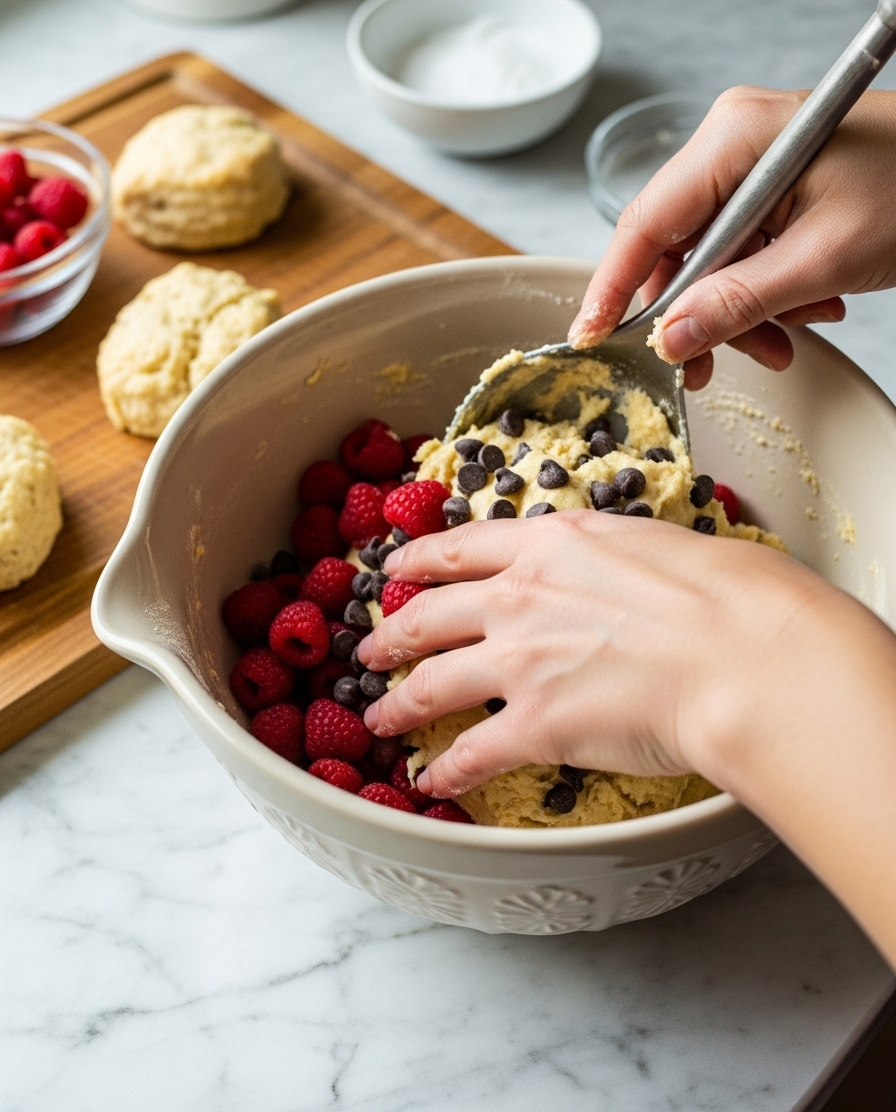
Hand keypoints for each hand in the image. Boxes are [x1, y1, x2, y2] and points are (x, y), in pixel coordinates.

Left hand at [358, 512, 822, 798]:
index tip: (394, 571)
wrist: (741, 653)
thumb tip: (612, 568)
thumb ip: (606, 557)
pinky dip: (445, 771)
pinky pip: (471, 753)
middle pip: (430, 616)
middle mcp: (519, 597)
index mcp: (550, 545)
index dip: (418, 561)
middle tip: (367, 649)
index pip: (462, 549)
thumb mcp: (651, 543)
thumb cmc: (724, 595)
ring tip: (378, 718)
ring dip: (398, 704)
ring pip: (432, 684)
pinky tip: (432, 781)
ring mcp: (519, 661)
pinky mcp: (534, 725)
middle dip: (390, 635)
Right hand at [568, 87, 895, 389]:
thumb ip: (739, 302)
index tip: (592, 336)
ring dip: (739, 308)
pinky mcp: (773, 181)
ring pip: (709, 255)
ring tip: (787, 338)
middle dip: (698, 312)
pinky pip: (742, 247)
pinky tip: (806, 307)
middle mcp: (731, 140)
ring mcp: (751, 160)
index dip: (615, 287)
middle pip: (674, 245)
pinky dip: (765, 289)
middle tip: (708, 367)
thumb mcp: (824, 259)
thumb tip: (673, 339)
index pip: (645, 222)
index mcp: (734, 137)